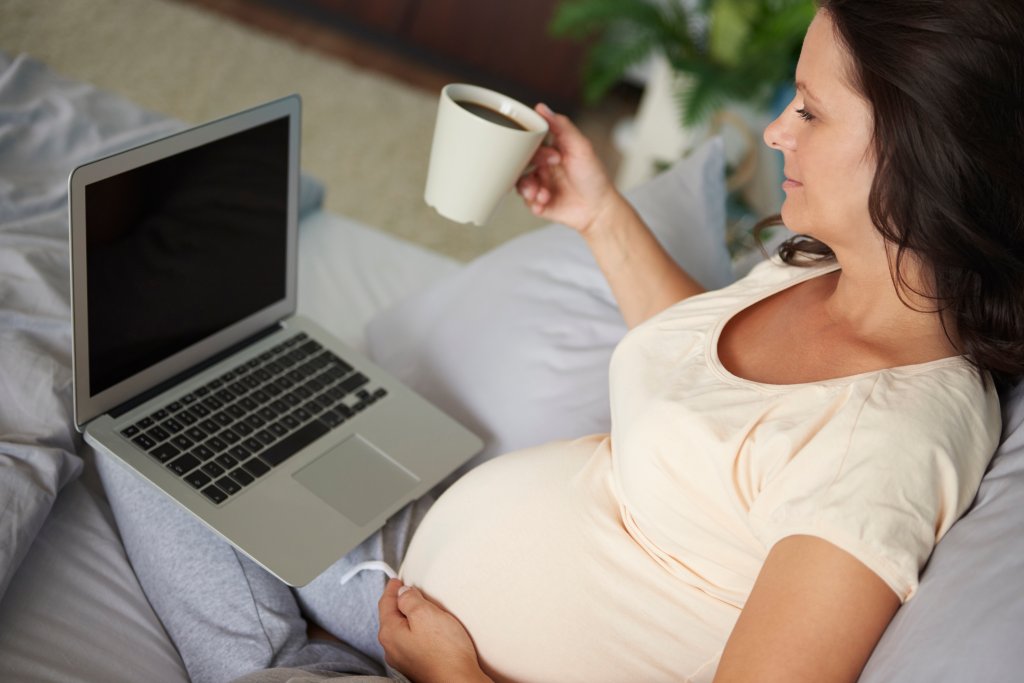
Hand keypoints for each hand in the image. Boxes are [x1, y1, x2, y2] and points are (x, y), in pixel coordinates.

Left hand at [378, 579, 491, 682]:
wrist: (459, 682)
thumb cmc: (445, 652)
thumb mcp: (425, 614)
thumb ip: (410, 600)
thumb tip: (403, 593)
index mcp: (390, 633)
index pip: (385, 603)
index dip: (392, 588)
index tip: (396, 581)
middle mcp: (392, 649)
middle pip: (392, 617)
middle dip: (400, 603)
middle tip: (409, 590)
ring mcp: (404, 659)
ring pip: (403, 630)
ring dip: (410, 618)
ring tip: (421, 608)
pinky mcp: (418, 665)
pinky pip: (413, 642)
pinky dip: (418, 631)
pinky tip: (430, 631)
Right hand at [516, 103, 621, 234]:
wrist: (599, 209)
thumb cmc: (593, 176)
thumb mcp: (580, 147)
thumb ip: (562, 126)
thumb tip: (541, 107)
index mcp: (550, 150)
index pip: (530, 143)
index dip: (535, 148)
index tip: (553, 157)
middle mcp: (543, 167)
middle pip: (520, 163)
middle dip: (526, 169)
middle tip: (541, 174)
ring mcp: (540, 185)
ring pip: (520, 183)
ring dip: (527, 188)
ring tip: (541, 194)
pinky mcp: (539, 203)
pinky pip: (526, 202)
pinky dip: (533, 203)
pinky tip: (544, 203)